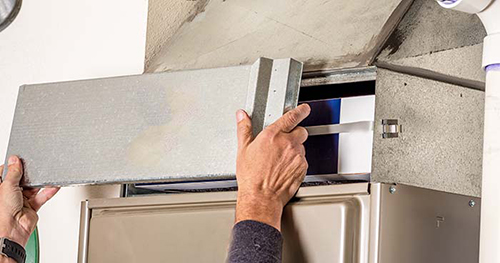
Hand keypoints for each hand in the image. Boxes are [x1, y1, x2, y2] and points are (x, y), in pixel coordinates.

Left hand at [0, 156, 58, 247]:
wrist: (12, 230)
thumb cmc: (2, 212)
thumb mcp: (7, 186)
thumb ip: (13, 173)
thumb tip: (14, 160)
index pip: (6, 173)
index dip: (12, 166)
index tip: (19, 159)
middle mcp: (9, 194)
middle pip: (21, 180)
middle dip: (28, 175)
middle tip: (34, 167)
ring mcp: (21, 200)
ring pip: (32, 188)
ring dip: (39, 183)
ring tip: (46, 175)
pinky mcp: (31, 206)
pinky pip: (41, 196)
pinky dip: (48, 191)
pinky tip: (53, 186)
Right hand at [234, 104, 309, 230]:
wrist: (261, 197)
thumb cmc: (251, 177)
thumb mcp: (243, 150)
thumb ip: (244, 129)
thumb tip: (242, 116)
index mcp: (273, 135)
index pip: (292, 116)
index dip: (300, 110)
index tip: (304, 109)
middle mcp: (288, 143)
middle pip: (301, 131)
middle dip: (295, 133)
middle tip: (284, 141)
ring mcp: (297, 156)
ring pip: (302, 147)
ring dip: (294, 149)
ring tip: (280, 159)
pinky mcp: (302, 168)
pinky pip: (303, 160)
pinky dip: (296, 162)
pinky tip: (284, 168)